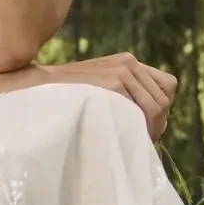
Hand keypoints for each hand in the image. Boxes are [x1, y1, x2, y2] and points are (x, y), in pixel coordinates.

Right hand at [20, 52, 177, 141]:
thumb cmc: (65, 98)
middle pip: (164, 100)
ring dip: (150, 130)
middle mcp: (129, 63)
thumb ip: (124, 95)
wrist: (36, 88)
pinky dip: (138, 128)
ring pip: (157, 108)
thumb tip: (155, 123)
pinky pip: (143, 112)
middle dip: (156, 124)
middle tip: (139, 141)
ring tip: (133, 142)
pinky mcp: (115, 83)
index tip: (144, 125)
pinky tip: (122, 136)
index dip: (161, 107)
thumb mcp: (99, 88)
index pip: (168, 85)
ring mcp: (123, 72)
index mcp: (127, 62)